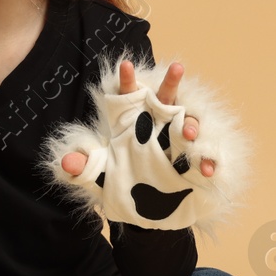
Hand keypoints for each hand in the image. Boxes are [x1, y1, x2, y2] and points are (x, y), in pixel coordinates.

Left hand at [60, 60, 214, 177]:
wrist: (146, 210)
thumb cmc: (123, 181)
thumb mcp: (100, 176)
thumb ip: (84, 167)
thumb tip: (67, 163)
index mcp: (133, 121)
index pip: (129, 96)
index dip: (127, 81)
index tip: (125, 65)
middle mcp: (158, 125)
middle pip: (166, 97)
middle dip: (171, 81)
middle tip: (177, 67)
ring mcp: (178, 141)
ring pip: (189, 123)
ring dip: (191, 124)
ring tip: (187, 133)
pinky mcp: (194, 161)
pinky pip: (205, 156)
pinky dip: (208, 161)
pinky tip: (207, 170)